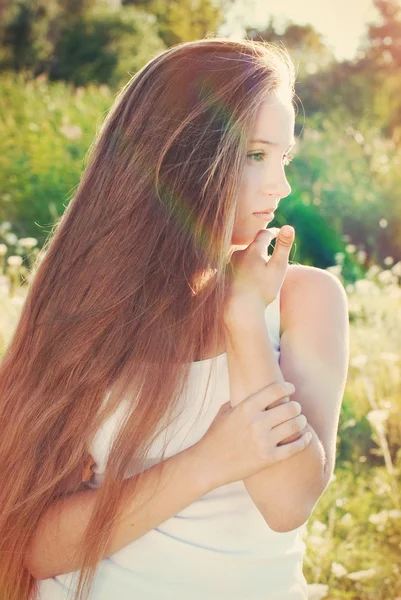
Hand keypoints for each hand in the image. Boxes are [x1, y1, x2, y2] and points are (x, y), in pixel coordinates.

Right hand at [195, 380, 310, 487]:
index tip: (291, 388)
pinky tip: (307, 437)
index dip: (287, 387)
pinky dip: (305, 441)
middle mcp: (256, 423)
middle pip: (290, 408)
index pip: (275, 390)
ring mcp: (263, 442)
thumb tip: (255, 390)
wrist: (207, 464)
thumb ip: (241, 400)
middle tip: (297, 408)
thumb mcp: (225, 412)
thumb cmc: (215, 436)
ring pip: (294, 426)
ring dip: (302, 421)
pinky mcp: (268, 459)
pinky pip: (294, 448)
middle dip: (297, 407)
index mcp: (246, 408)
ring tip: (301, 421)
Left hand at [226, 225, 294, 308]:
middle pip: (252, 246)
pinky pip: (235, 269)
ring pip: (242, 257)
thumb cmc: (261, 289)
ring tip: (258, 262)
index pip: (264, 235)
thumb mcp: (277, 267)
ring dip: (251, 257)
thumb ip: (283, 246)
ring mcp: (230, 266)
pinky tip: (245, 276)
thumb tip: (289, 226)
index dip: (273, 233)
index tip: (278, 233)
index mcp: (253, 250)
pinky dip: (242, 269)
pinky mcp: (224, 277)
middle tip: (268, 244)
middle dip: (261, 245)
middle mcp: (239, 254)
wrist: (239, 309)